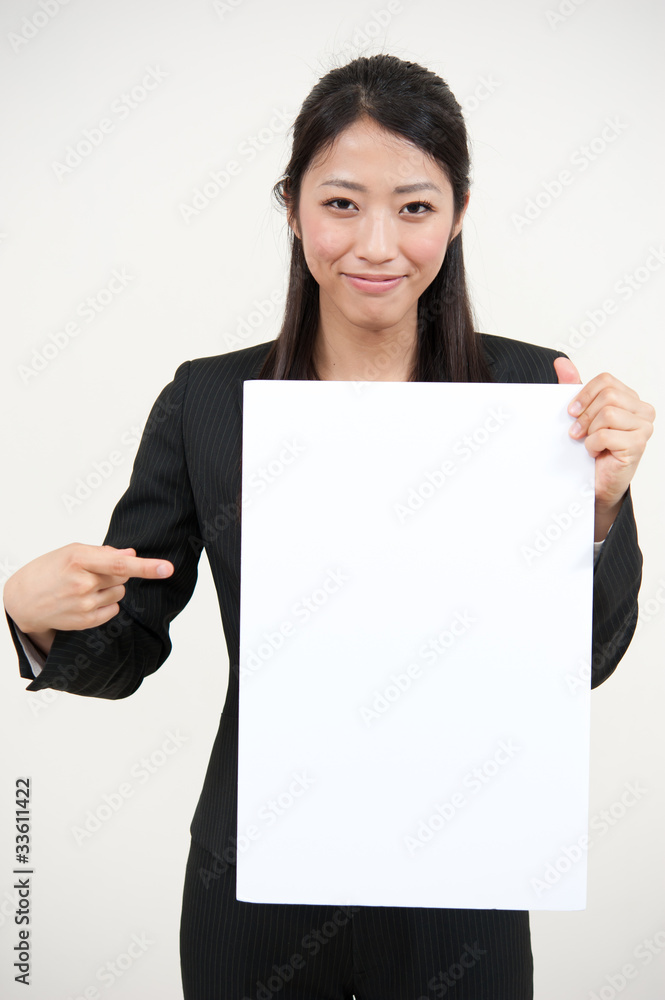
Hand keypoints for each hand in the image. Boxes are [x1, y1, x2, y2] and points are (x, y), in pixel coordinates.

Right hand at [3, 543, 173, 634]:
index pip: (119, 563)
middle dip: (116, 571)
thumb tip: (132, 554)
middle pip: (123, 576)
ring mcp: (84, 604)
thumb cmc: (49, 569)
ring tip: (85, 586)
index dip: (146, 566)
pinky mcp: (86, 621)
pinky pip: (114, 608)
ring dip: (110, 587)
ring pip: (120, 592)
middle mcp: (82, 583)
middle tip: (93, 571)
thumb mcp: (72, 551)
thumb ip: (104, 552)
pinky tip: (85, 599)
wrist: (23, 600)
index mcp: (78, 559)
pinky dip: (106, 602)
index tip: (167, 568)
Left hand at [554, 358, 654, 539]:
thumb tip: (561, 361)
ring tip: (589, 443)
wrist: (595, 483)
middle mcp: (643, 411)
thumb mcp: (580, 414)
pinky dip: (593, 445)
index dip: (584, 395)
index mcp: (631, 399)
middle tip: (578, 432)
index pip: (606, 381)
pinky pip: (606, 434)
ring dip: (590, 431)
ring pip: (607, 413)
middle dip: (585, 415)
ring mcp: (644, 428)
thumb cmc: (592, 448)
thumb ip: (573, 386)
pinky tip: (596, 453)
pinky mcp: (638, 445)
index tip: (571, 412)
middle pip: (607, 396)